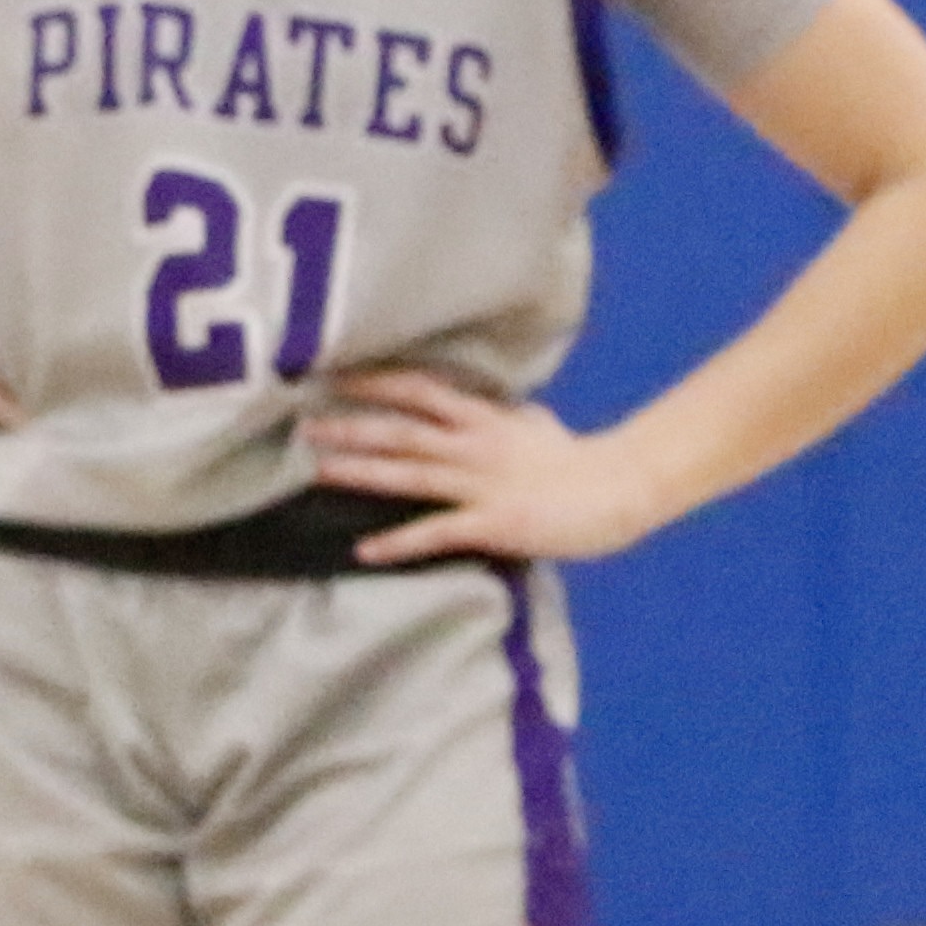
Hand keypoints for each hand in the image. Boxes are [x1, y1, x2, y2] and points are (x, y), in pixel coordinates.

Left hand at [314, 367, 670, 564]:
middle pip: (402, 431)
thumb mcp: (539, 425)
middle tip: (301, 423)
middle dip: (352, 427)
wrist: (624, 489)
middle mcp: (474, 446)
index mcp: (484, 420)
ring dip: (360, 472)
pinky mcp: (494, 522)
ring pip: (409, 473)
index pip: (419, 391)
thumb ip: (510, 417)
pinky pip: (437, 531)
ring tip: (315, 470)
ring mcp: (482, 484)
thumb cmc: (582, 461)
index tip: (332, 375)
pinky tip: (365, 550)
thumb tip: (504, 408)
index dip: (375, 383)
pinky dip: (399, 542)